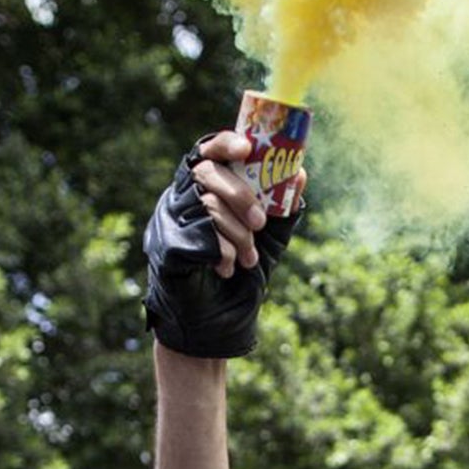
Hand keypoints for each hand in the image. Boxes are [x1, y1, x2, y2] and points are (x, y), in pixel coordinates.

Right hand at [144, 132, 303, 359]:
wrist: (219, 325)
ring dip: (238, 235)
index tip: (246, 148)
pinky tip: (226, 270)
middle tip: (260, 223)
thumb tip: (301, 172)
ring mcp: (170, 223)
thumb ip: (281, 209)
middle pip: (207, 173)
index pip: (209, 152)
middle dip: (240, 196)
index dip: (225, 143)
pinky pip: (200, 235)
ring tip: (248, 259)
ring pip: (207, 204)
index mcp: (205, 192)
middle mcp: (182, 200)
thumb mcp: (269, 241)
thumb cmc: (241, 280)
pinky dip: (223, 253)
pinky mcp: (166, 247)